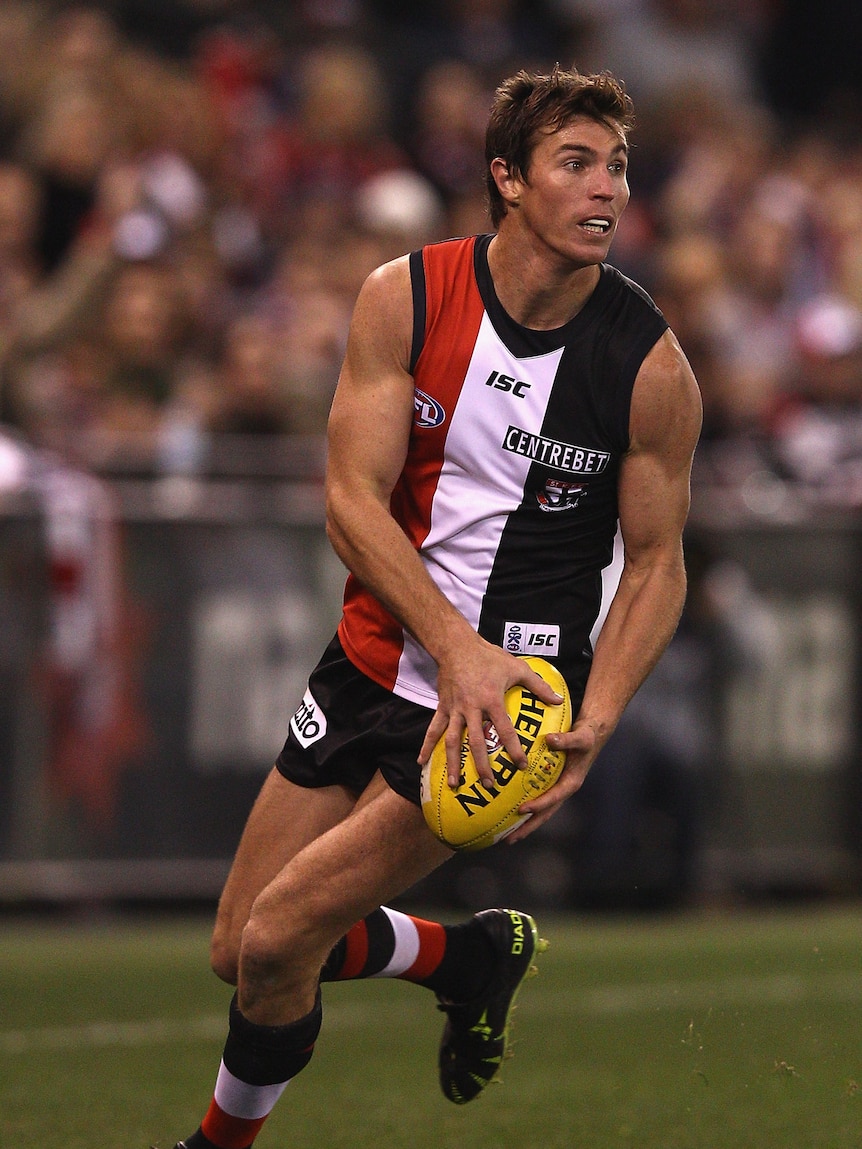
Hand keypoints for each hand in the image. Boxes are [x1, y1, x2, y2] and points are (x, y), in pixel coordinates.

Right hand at [417, 636, 563, 790]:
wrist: (457, 646)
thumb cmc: (489, 657)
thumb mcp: (518, 668)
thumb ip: (539, 686)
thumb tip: (559, 701)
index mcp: (492, 700)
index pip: (504, 730)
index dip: (514, 749)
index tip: (521, 765)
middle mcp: (472, 708)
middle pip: (477, 742)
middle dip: (482, 765)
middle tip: (489, 785)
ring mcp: (455, 709)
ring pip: (453, 741)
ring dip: (454, 763)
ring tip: (455, 783)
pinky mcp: (442, 707)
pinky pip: (433, 729)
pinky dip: (426, 745)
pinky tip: (421, 761)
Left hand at [503, 717, 601, 843]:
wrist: (591, 735)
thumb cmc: (586, 737)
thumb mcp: (581, 738)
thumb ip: (566, 740)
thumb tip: (550, 740)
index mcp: (571, 782)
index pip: (554, 797)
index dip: (539, 804)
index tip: (523, 810)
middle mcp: (563, 789)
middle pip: (545, 813)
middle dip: (528, 827)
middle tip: (510, 839)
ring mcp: (557, 788)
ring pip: (540, 811)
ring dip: (525, 824)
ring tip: (507, 836)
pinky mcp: (551, 784)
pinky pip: (536, 799)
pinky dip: (525, 809)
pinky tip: (510, 813)